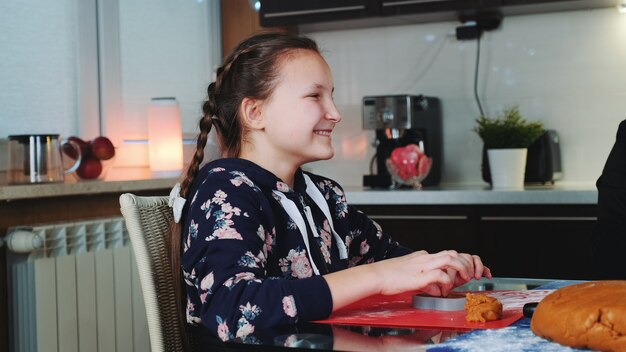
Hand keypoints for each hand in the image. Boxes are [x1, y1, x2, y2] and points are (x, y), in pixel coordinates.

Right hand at [373, 250, 490, 295]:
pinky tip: (442, 291)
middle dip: (467, 264)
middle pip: (454, 253)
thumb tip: (435, 287)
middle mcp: (425, 258)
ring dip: (462, 269)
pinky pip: (441, 275)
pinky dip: (446, 283)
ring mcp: (423, 265)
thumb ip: (424, 278)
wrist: (375, 276)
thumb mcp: (410, 274)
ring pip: (451, 259)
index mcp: (423, 256)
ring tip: (464, 280)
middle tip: (471, 276)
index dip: (463, 262)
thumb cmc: (388, 277)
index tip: (469, 272)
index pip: (448, 254)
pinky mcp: (419, 276)